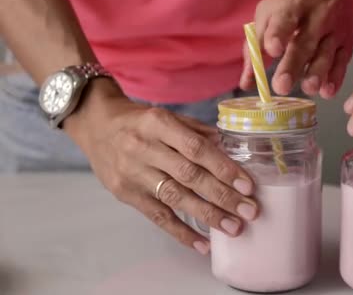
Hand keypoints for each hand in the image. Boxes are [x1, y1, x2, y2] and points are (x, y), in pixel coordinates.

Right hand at [64, 80, 258, 254]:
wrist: (95, 125)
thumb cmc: (139, 121)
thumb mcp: (166, 116)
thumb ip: (196, 131)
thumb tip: (228, 149)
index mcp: (159, 124)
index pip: (196, 149)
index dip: (223, 168)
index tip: (247, 185)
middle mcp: (144, 148)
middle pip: (189, 176)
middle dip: (222, 196)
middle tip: (249, 211)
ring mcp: (133, 173)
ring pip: (175, 198)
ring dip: (207, 215)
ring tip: (233, 228)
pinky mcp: (126, 194)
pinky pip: (157, 216)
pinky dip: (181, 232)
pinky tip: (202, 244)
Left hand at [241, 0, 352, 98]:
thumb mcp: (270, 8)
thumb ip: (256, 43)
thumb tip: (247, 79)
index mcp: (292, 4)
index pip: (284, 18)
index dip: (278, 33)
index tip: (273, 49)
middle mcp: (315, 17)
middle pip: (304, 43)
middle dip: (293, 64)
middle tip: (282, 85)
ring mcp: (334, 30)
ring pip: (325, 54)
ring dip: (316, 73)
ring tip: (308, 88)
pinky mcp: (347, 41)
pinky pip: (342, 61)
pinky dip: (336, 77)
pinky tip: (327, 91)